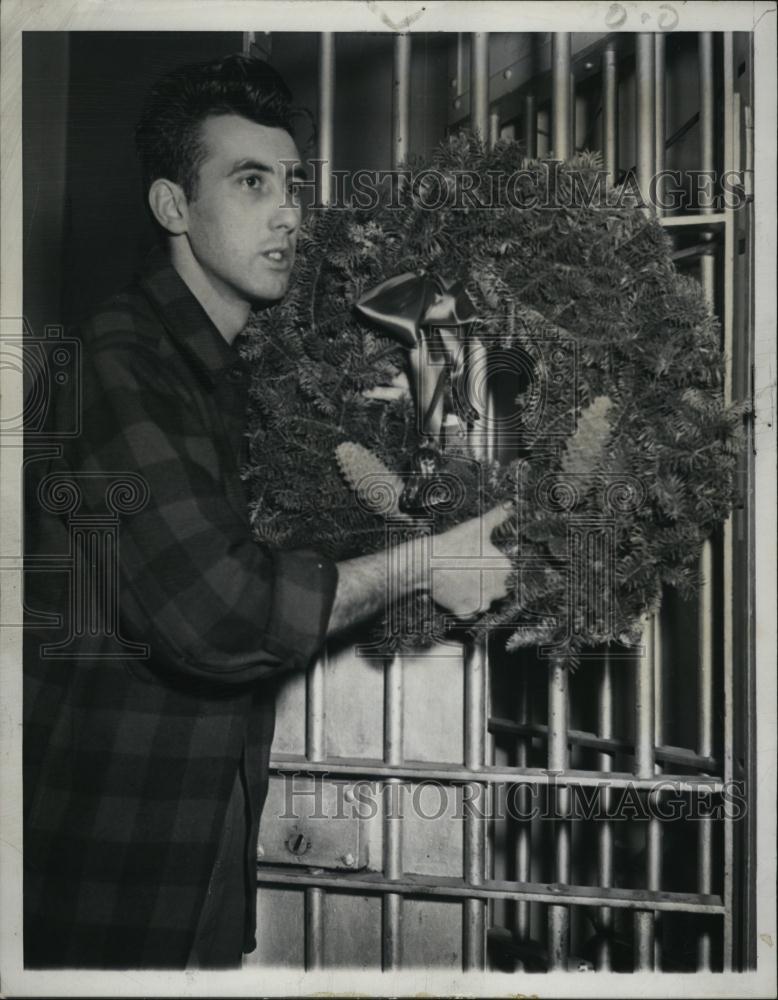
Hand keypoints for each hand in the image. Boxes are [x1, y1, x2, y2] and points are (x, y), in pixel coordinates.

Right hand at [430, 503, 514, 618]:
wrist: (427, 561)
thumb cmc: (454, 542)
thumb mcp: (478, 526)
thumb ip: (498, 515)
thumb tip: (511, 504)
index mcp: (505, 568)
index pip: (506, 572)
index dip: (492, 567)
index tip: (478, 561)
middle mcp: (498, 588)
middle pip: (498, 588)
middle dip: (487, 582)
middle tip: (468, 571)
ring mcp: (482, 602)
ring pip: (485, 601)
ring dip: (477, 595)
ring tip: (461, 581)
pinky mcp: (466, 611)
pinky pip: (470, 613)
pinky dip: (465, 607)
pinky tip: (456, 594)